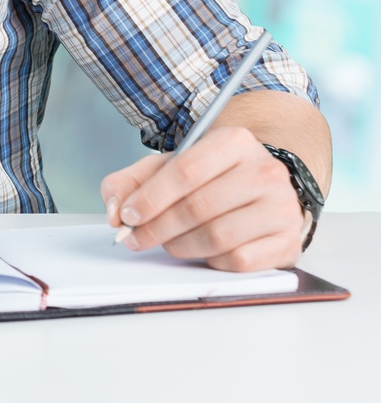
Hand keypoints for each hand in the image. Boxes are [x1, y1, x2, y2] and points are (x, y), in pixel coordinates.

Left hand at [99, 125, 304, 270]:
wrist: (262, 188)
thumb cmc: (210, 177)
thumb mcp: (167, 166)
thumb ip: (130, 182)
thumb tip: (115, 212)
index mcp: (234, 142)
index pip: (185, 171)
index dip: (150, 198)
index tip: (127, 216)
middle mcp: (265, 171)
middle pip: (199, 207)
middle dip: (158, 227)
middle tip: (137, 238)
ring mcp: (282, 207)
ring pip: (219, 237)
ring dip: (181, 246)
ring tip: (167, 243)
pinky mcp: (288, 241)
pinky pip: (240, 260)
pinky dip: (212, 261)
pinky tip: (202, 251)